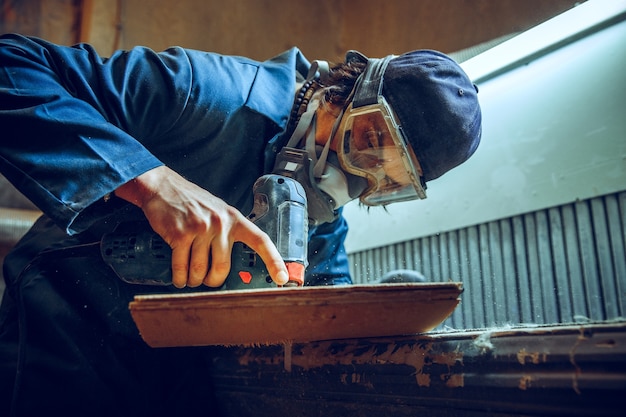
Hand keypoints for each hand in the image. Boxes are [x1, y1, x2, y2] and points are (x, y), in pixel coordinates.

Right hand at [114, 166, 288, 287]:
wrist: (163, 187)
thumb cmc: (191, 203)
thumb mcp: (218, 212)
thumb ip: (228, 233)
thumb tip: (234, 266)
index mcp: (235, 219)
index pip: (260, 241)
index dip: (273, 260)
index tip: (282, 277)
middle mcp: (221, 223)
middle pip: (222, 268)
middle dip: (212, 280)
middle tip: (205, 280)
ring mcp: (201, 228)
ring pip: (200, 270)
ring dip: (193, 279)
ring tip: (189, 277)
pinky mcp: (181, 234)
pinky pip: (181, 267)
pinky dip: (179, 277)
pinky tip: (179, 278)